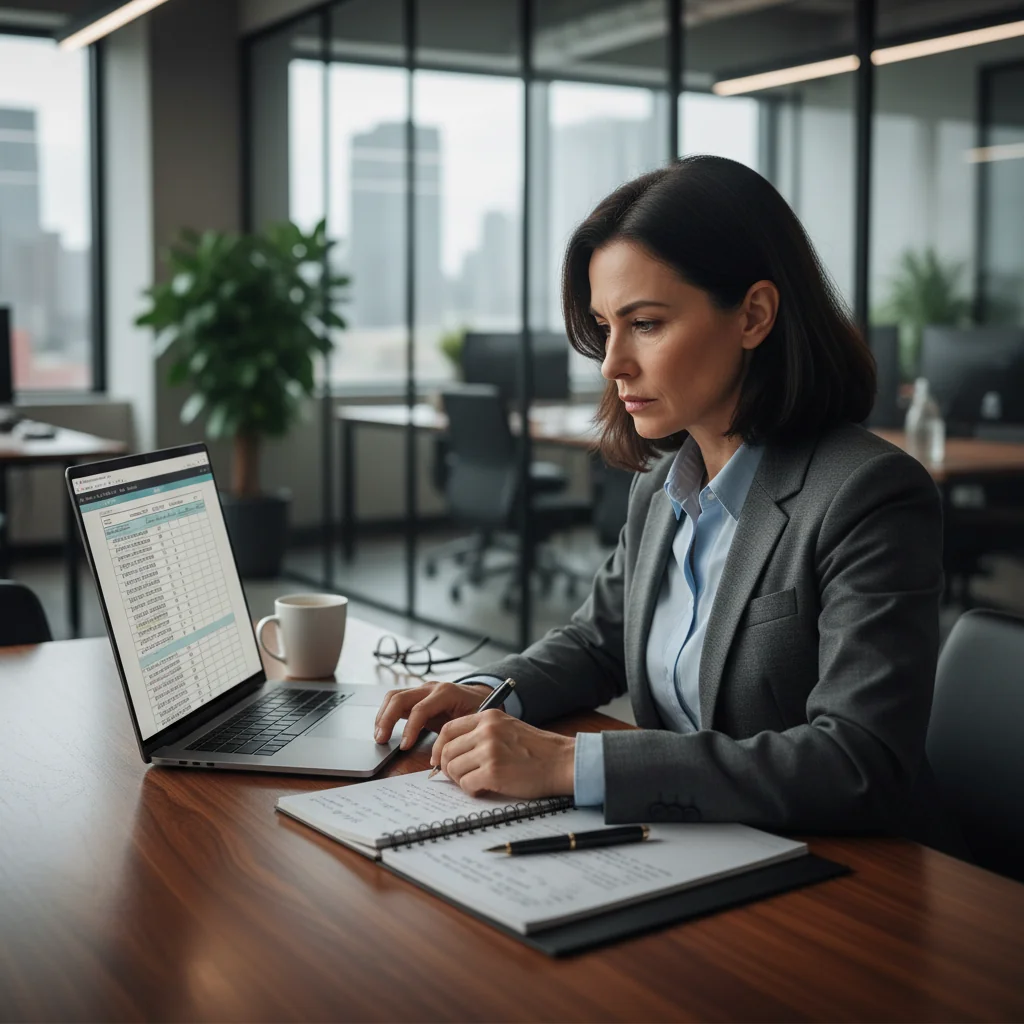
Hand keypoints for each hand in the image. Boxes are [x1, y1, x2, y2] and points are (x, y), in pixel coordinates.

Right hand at [374, 681, 493, 748]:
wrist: (481, 696)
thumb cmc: (478, 710)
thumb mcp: (472, 723)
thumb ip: (455, 737)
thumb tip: (437, 759)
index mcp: (446, 693)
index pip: (420, 709)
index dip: (410, 729)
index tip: (404, 747)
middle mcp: (431, 688)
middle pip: (400, 698)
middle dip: (387, 719)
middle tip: (381, 740)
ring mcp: (422, 690)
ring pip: (394, 696)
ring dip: (383, 715)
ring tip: (379, 736)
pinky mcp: (417, 696)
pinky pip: (396, 701)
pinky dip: (386, 713)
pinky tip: (383, 729)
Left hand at [430, 710, 574, 799]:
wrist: (562, 762)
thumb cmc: (537, 750)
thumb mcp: (507, 729)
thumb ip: (481, 734)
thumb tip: (451, 753)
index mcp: (488, 717)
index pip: (448, 729)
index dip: (439, 748)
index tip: (440, 761)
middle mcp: (486, 730)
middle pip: (447, 750)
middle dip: (448, 768)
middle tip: (459, 777)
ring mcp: (489, 750)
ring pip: (454, 768)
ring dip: (461, 780)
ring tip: (477, 782)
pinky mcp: (493, 772)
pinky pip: (466, 784)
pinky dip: (472, 790)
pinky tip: (485, 789)